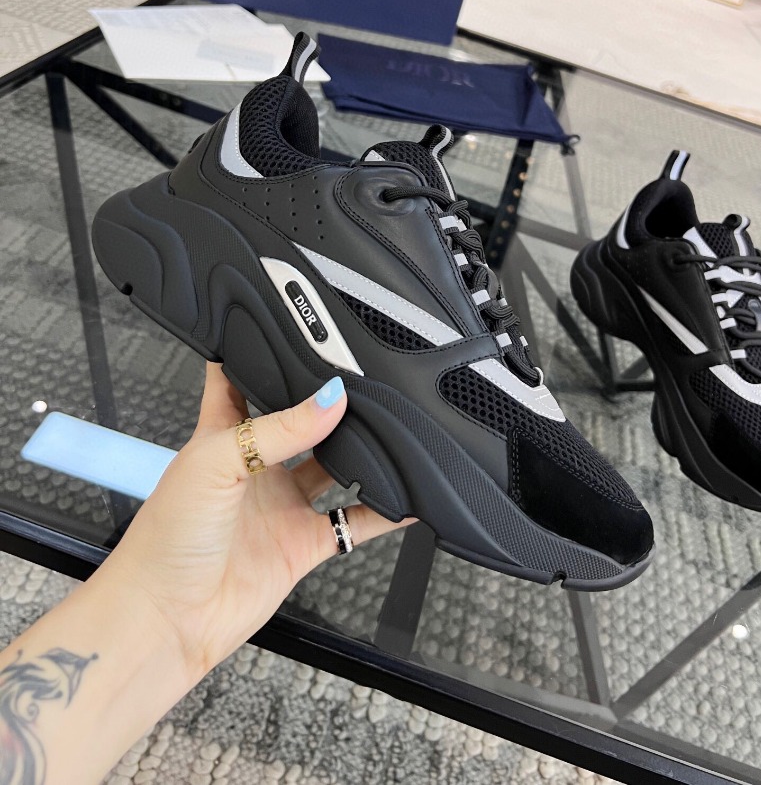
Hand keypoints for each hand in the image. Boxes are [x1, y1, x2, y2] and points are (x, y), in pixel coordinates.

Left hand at [102, 364, 412, 681]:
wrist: (167, 618)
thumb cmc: (166, 537)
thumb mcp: (216, 462)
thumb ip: (277, 430)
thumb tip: (330, 399)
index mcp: (222, 434)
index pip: (242, 379)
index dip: (263, 352)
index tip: (297, 328)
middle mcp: (255, 466)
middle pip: (300, 422)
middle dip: (328, 403)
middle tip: (365, 379)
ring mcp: (281, 504)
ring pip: (334, 467)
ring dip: (361, 452)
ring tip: (393, 426)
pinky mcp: (302, 544)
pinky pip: (352, 522)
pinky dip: (384, 511)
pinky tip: (407, 496)